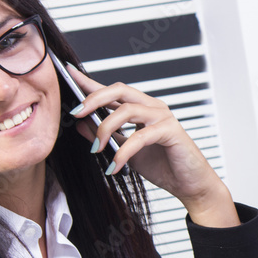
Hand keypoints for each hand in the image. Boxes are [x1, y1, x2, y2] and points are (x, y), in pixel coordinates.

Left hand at [67, 65, 238, 226]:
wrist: (189, 185)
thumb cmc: (163, 166)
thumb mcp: (124, 151)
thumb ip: (105, 136)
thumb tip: (80, 123)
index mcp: (142, 109)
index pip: (112, 91)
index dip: (90, 81)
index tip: (68, 73)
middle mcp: (152, 107)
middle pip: (119, 90)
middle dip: (93, 98)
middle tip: (75, 112)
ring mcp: (163, 117)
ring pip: (126, 110)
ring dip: (105, 129)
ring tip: (95, 150)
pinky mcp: (170, 131)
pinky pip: (140, 136)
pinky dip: (123, 151)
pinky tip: (115, 165)